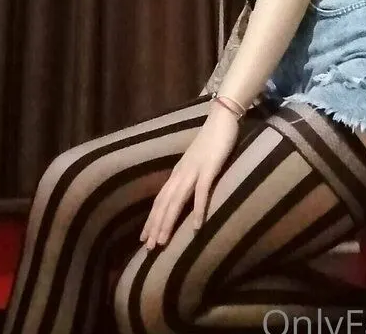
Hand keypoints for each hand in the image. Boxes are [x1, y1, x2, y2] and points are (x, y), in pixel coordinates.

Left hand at [140, 104, 239, 249]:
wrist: (221, 118)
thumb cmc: (211, 140)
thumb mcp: (196, 161)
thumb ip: (189, 176)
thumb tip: (183, 194)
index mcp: (178, 172)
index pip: (160, 199)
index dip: (152, 219)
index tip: (144, 238)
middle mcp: (181, 173)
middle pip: (164, 203)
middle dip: (155, 225)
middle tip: (148, 247)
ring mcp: (194, 170)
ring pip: (177, 200)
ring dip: (168, 222)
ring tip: (163, 242)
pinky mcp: (210, 168)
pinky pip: (201, 192)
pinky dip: (198, 210)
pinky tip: (196, 227)